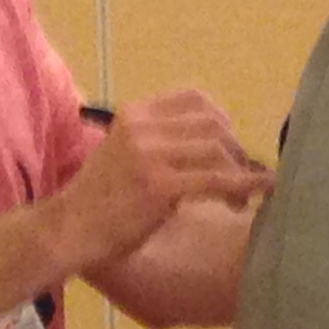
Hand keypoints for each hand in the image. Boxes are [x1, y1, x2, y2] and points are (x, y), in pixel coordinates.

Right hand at [58, 90, 269, 272]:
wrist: (69, 231)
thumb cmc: (98, 201)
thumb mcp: (123, 154)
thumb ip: (157, 143)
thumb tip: (211, 146)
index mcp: (133, 114)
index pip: (193, 98)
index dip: (222, 119)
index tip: (229, 146)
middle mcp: (142, 126)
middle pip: (212, 123)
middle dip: (235, 148)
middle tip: (241, 176)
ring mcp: (150, 154)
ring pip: (218, 149)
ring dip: (240, 171)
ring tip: (241, 197)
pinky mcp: (159, 184)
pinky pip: (216, 179)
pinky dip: (244, 185)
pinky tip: (259, 192)